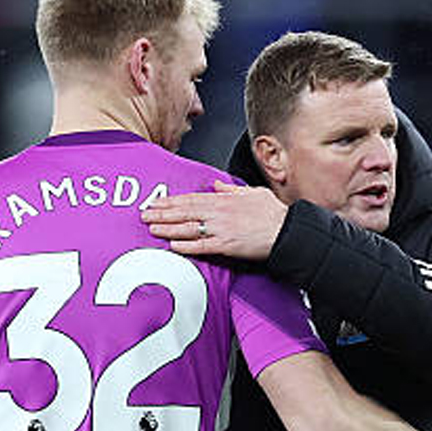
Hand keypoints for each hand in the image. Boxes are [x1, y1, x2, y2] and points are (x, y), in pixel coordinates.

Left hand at [141, 180, 286, 259]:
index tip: (156, 202)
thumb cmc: (273, 214)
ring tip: (152, 228)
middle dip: (162, 213)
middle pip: (184, 211)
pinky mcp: (226, 245)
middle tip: (144, 214)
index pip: (191, 198)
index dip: (171, 201)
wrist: (287, 231)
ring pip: (188, 227)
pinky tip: (172, 245)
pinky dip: (186, 246)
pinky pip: (201, 246)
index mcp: (224, 199)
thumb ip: (232, 189)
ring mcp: (222, 229)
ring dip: (168, 228)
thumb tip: (218, 184)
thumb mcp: (252, 193)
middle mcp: (219, 212)